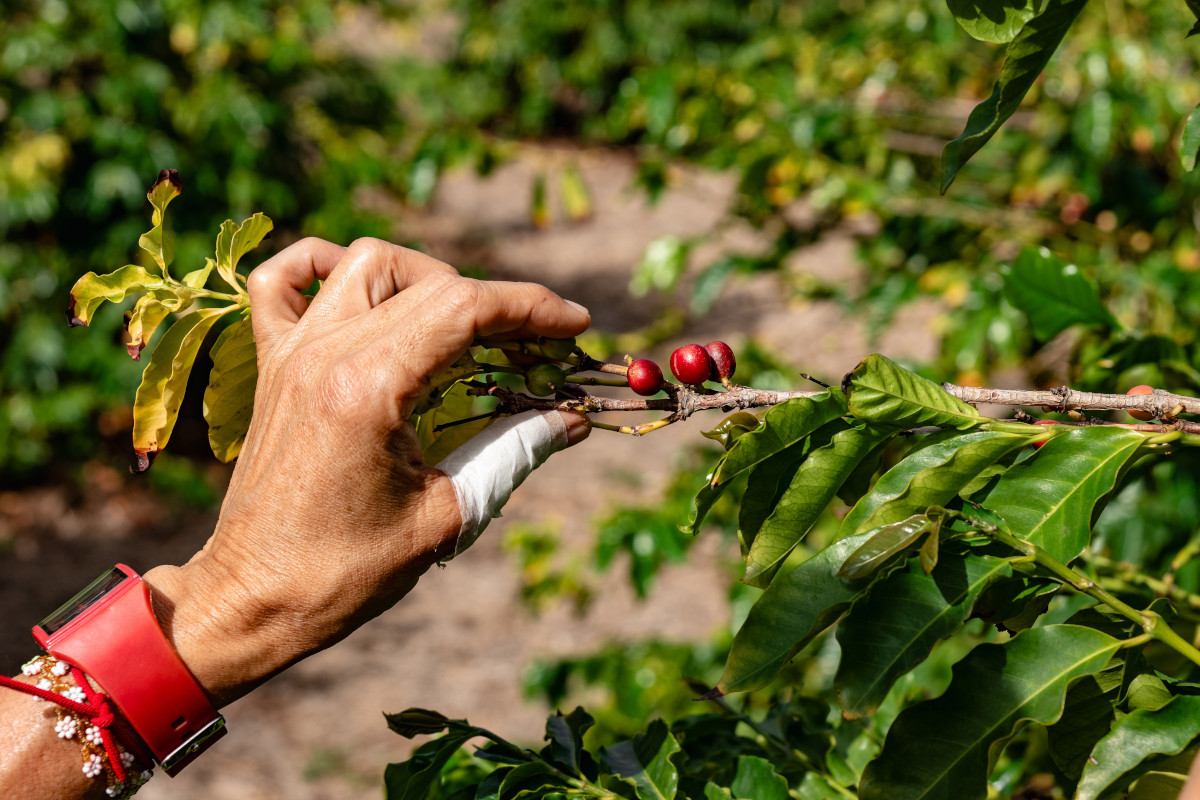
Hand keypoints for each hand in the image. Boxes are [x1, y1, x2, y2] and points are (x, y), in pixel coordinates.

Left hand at [143, 237, 590, 704]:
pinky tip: (360, 293)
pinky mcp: (271, 366)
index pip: (465, 309)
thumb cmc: (344, 572)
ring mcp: (293, 353)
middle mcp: (327, 354)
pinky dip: (323, 266)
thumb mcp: (447, 516)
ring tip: (461, 321)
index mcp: (369, 388)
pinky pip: (282, 282)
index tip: (576, 325)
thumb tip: (572, 421)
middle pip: (431, 284)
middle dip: (498, 304)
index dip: (532, 308)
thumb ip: (514, 454)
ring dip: (426, 277)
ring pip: (364, 263)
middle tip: (537, 345)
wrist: (252, 599)